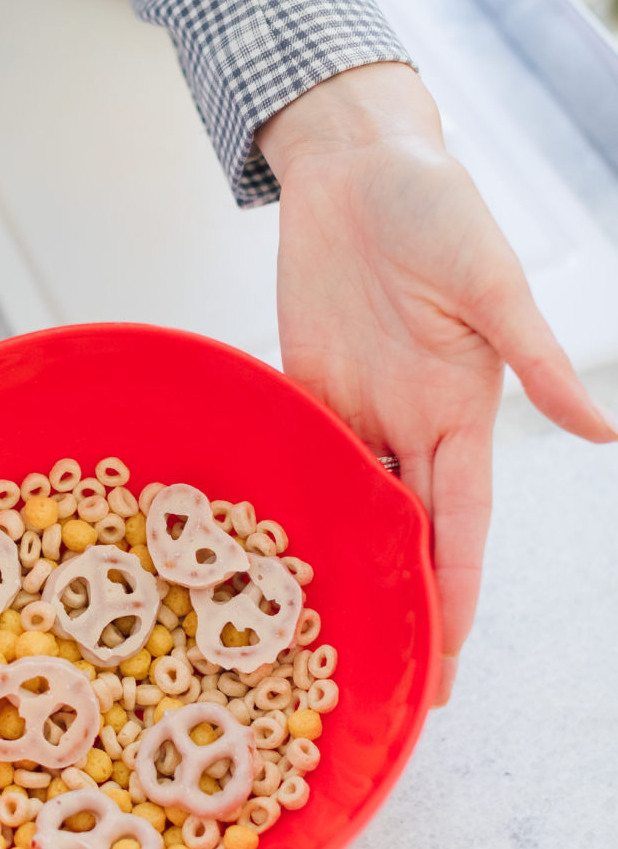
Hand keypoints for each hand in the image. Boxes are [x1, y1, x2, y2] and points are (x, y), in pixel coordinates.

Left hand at [257, 64, 616, 704]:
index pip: (461, 526)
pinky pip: (299, 454)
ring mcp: (353, 408)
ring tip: (321, 639)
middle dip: (402, 607)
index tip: (449, 665)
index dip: (454, 595)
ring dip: (343, 566)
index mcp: (460, 413)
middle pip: (406, 535)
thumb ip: (535, 359)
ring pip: (352, 505)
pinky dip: (289, 501)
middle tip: (384, 685)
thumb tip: (607, 432)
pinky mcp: (302, 384)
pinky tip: (266, 551)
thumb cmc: (437, 209)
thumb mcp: (494, 283)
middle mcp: (406, 423)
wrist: (355, 164)